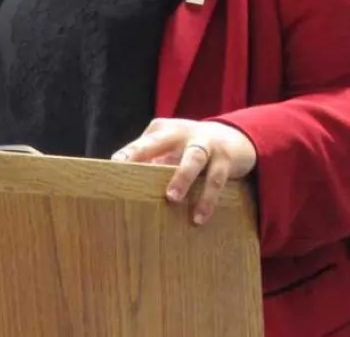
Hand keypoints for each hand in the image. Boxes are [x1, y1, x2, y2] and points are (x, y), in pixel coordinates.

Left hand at [111, 118, 256, 224]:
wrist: (235, 139)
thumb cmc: (191, 147)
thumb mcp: (172, 148)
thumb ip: (152, 161)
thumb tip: (126, 185)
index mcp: (164, 131)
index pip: (142, 141)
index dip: (129, 152)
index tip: (114, 164)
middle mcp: (183, 133)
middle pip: (160, 142)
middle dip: (145, 155)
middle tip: (134, 177)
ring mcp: (206, 144)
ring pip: (193, 159)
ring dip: (182, 178)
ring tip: (172, 199)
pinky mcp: (225, 160)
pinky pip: (215, 180)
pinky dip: (207, 200)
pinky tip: (198, 217)